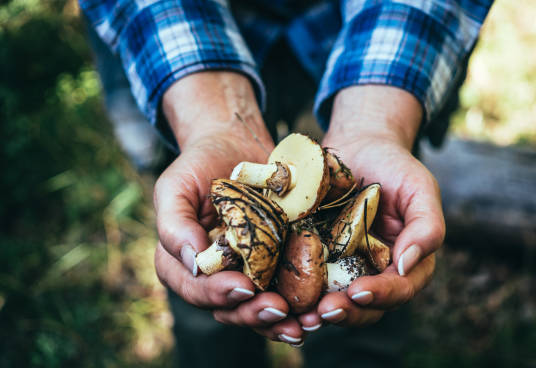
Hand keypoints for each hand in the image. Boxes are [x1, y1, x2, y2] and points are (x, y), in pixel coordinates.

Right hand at [154, 72, 304, 343]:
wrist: (236, 146)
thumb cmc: (198, 164)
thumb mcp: (175, 186)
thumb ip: (174, 224)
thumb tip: (192, 261)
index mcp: (180, 264)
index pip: (195, 288)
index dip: (218, 294)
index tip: (244, 287)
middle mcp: (212, 275)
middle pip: (228, 308)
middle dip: (253, 313)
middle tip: (279, 310)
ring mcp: (244, 272)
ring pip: (257, 307)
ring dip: (278, 321)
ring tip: (301, 323)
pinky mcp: (272, 264)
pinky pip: (282, 290)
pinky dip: (297, 304)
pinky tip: (315, 309)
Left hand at [298, 86, 444, 327]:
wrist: (358, 145)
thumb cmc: (394, 166)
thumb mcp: (419, 188)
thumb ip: (426, 226)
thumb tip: (407, 265)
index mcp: (404, 263)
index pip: (400, 289)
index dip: (382, 295)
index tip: (359, 292)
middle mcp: (373, 272)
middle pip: (365, 307)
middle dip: (346, 313)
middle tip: (324, 311)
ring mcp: (343, 268)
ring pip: (334, 302)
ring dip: (318, 313)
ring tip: (301, 316)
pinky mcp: (314, 258)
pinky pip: (305, 282)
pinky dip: (295, 294)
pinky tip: (279, 296)